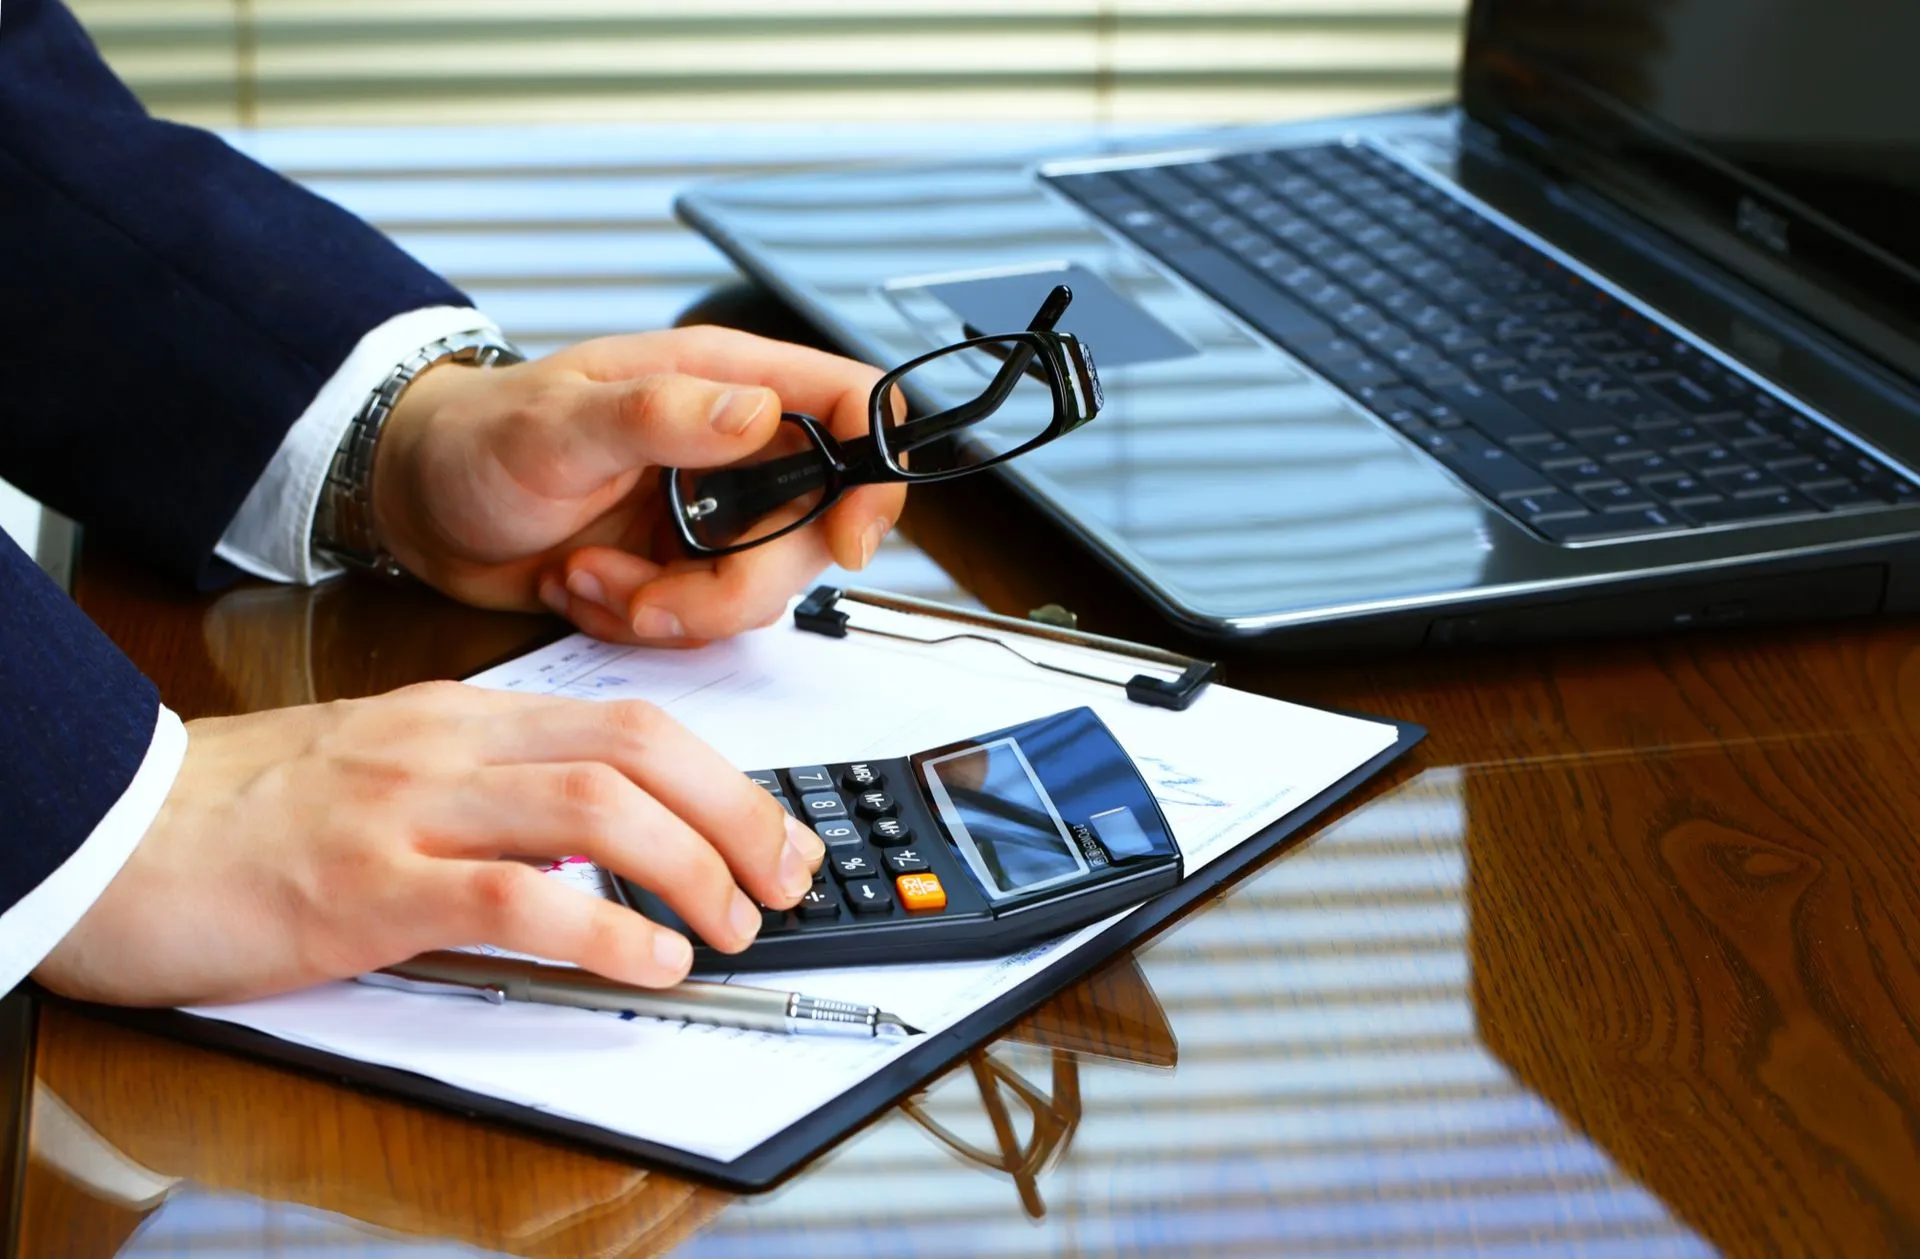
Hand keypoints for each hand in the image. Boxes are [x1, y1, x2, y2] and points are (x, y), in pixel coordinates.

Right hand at [33, 682, 825, 1006]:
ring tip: (729, 927)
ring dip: (689, 870)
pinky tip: (645, 961)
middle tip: (784, 879)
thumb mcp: (388, 771)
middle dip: (737, 814)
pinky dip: (601, 928)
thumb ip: (489, 793)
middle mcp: (449, 745)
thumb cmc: (246, 812)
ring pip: (594, 809)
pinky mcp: (365, 887)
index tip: (777, 834)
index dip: (726, 777)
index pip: (628, 722)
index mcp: (462, 717)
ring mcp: (408, 809)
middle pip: (636, 750)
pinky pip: (512, 898)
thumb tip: (591, 848)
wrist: (114, 830)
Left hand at [371, 326, 907, 643]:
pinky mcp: (679, 573)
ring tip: (588, 579)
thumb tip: (755, 413)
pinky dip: (638, 625)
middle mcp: (731, 452)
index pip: (851, 408)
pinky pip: (703, 625)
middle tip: (649, 594)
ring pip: (760, 593)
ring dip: (672, 611)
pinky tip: (580, 587)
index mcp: (724, 385)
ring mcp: (709, 519)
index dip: (874, 474)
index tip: (844, 542)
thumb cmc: (477, 438)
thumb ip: (660, 415)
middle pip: (815, 532)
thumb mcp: (560, 422)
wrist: (419, 506)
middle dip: (736, 586)